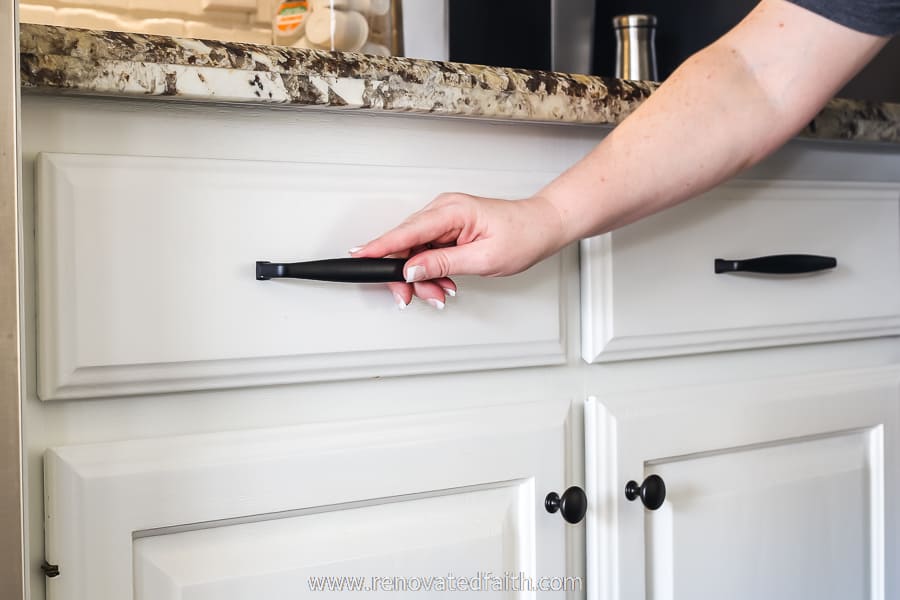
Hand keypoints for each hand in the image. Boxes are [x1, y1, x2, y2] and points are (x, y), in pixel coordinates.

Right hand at [351, 192, 565, 308]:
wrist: (542, 227)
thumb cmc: (522, 236)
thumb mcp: (483, 259)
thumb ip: (443, 264)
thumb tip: (412, 269)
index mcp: (452, 211)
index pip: (407, 231)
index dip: (380, 247)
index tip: (359, 257)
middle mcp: (444, 209)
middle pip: (406, 243)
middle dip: (406, 274)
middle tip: (410, 298)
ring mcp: (445, 217)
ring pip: (416, 250)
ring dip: (422, 276)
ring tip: (440, 294)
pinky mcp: (448, 227)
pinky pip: (428, 250)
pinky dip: (432, 270)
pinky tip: (443, 284)